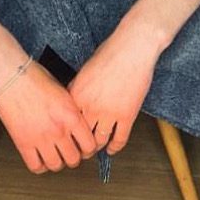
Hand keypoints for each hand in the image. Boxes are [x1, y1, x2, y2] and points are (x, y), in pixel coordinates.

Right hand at [0, 60, 97, 173]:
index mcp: (71, 115)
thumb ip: (72, 110)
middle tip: (69, 152)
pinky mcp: (23, 142)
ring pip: (55, 165)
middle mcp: (58, 129)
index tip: (84, 148)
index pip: (89, 145)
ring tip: (54, 155)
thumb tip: (77, 122)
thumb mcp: (63, 91)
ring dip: (57, 162)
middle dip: (73, 157)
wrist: (11, 75)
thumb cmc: (34, 77)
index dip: (88, 149)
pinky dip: (39, 166)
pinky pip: (35, 166)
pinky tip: (39, 157)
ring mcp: (41, 138)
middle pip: (74, 159)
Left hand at [67, 27, 158, 155]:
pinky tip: (112, 149)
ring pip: (100, 141)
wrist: (132, 48)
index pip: (67, 122)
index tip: (69, 137)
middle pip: (81, 136)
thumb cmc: (110, 53)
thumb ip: (77, 87)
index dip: (68, 133)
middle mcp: (90, 107)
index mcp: (77, 95)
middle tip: (81, 149)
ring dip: (97, 148)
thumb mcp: (85, 70)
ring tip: (95, 150)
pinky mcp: (127, 116)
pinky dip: (115, 148)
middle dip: (80, 146)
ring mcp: (109, 113)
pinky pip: (120, 139)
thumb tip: (73, 100)